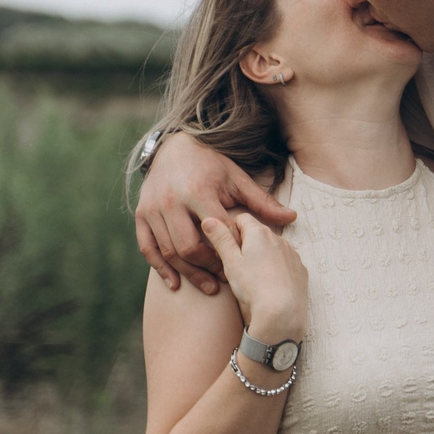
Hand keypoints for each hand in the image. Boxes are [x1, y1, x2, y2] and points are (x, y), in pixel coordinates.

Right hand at [135, 135, 295, 294]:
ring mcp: (152, 209)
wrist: (174, 148)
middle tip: (223, 281)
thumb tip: (292, 218)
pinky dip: (160, 268)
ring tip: (207, 286)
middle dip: (207, 267)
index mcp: (198, 191)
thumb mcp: (236, 179)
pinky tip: (174, 283)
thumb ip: (261, 202)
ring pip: (168, 251)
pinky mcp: (140, 215)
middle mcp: (171, 201)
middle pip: (189, 246)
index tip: (243, 264)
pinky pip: (147, 248)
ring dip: (187, 273)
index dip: (229, 250)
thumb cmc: (210, 165)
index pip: (215, 230)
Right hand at [201, 213, 307, 343]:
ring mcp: (292, 254)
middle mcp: (279, 239)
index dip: (231, 231)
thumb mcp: (230, 261)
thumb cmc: (252, 286)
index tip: (226, 247)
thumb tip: (209, 219)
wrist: (281, 313)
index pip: (241, 219)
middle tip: (237, 265)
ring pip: (272, 248)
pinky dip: (277, 268)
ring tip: (253, 277)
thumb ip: (220, 238)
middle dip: (246, 244)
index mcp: (259, 233)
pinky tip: (269, 284)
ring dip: (262, 256)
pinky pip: (285, 263)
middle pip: (258, 234)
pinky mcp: (300, 270)